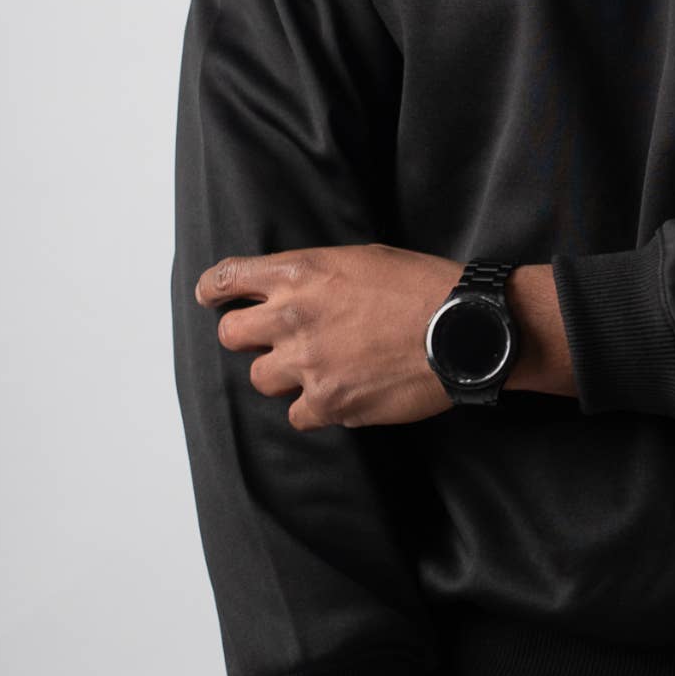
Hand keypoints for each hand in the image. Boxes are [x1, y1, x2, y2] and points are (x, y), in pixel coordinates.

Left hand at [192, 242, 458, 428]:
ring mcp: (308, 363)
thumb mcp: (363, 259)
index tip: (211, 298)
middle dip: (248, 338)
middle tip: (274, 342)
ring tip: (320, 369)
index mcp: (301, 273)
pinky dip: (313, 409)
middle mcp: (293, 316)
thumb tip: (296, 294)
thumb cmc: (424, 287)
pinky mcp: (330, 403)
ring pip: (261, 379)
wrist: (463, 329)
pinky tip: (341, 395)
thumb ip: (317, 276)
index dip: (213, 290)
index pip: (228, 279)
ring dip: (283, 375)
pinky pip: (296, 416)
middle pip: (231, 335)